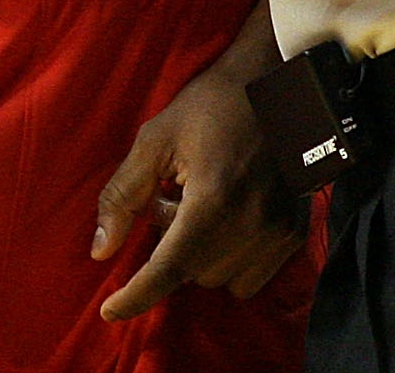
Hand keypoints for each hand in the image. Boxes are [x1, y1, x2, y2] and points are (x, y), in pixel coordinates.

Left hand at [91, 64, 304, 320]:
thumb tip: (101, 249)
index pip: (167, 269)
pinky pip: (250, 275)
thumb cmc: (210, 104)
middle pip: (191, 274)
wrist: (274, 82)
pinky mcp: (294, 232)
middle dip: (170, 248)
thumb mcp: (154, 140)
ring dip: (200, 255)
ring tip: (200, 204)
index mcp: (212, 201)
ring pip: (220, 278)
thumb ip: (122, 196)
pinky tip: (228, 216)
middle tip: (169, 200)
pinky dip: (230, 258)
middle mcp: (250, 225)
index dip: (135, 297)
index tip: (109, 311)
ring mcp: (277, 232)